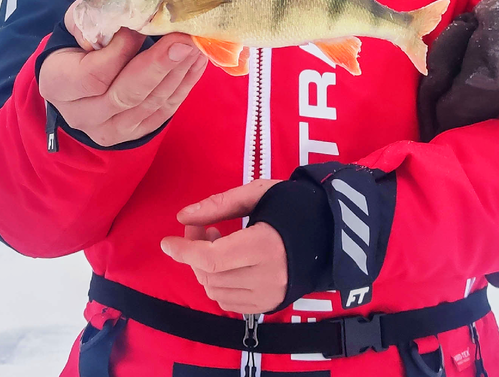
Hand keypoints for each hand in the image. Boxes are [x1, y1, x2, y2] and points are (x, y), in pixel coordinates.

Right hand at [38, 3, 205, 146]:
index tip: (139, 26)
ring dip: (177, 73)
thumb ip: (92, 17)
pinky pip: (164, 111)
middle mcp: (81, 114)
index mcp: (58, 84)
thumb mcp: (77, 24)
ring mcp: (110, 129)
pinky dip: (184, 85)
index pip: (92, 75)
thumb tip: (124, 12)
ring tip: (196, 44)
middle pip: (125, 95)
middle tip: (183, 39)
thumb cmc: (80, 43)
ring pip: (149, 104)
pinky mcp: (136, 133)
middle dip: (158, 65)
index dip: (119, 51)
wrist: (80, 80)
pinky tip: (197, 61)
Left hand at [161, 179, 286, 314]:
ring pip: (215, 290)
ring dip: (204, 267)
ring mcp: (270, 296)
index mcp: (265, 245)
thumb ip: (219, 203)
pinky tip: (227, 262)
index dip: (184, 251)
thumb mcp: (259, 192)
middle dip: (194, 252)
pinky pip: (228, 302)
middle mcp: (267, 277)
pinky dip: (217, 283)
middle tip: (202, 227)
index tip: (166, 241)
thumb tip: (183, 217)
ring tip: (218, 241)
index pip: (212, 258)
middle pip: (210, 274)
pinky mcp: (270, 306)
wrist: (332, 232)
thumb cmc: (295, 205)